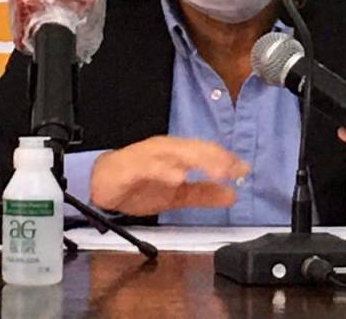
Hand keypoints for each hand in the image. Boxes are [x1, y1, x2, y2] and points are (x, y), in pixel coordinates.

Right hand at [88, 136, 248, 215]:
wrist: (101, 183)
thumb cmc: (139, 184)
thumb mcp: (176, 195)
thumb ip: (203, 193)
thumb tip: (232, 195)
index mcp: (178, 154)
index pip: (207, 153)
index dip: (226, 160)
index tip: (244, 170)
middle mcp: (167, 150)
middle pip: (195, 149)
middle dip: (216, 158)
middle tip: (234, 169)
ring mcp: (150, 155)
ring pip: (176, 153)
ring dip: (197, 160)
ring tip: (215, 170)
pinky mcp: (132, 165)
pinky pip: (150, 166)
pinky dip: (164, 170)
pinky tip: (177, 177)